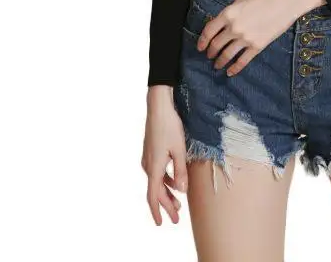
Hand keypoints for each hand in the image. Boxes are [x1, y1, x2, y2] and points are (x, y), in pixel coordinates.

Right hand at [141, 98, 187, 225]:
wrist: (158, 107)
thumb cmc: (170, 126)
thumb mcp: (179, 149)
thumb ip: (180, 171)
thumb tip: (181, 191)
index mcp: (154, 167)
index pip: (153, 196)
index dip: (158, 211)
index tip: (162, 224)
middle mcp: (148, 165)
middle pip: (156, 191)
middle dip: (166, 205)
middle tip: (177, 218)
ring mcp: (148, 158)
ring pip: (156, 182)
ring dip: (167, 193)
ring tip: (178, 203)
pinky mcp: (151, 152)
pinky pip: (157, 172)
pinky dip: (165, 180)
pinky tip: (175, 182)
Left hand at [197, 0, 297, 75]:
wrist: (284, 3)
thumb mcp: (242, 0)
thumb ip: (230, 12)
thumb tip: (222, 22)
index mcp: (228, 14)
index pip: (209, 31)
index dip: (202, 41)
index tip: (200, 47)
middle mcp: (234, 28)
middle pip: (216, 44)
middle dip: (211, 52)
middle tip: (209, 56)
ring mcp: (245, 38)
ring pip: (227, 55)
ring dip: (220, 62)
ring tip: (217, 65)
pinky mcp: (257, 46)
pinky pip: (242, 61)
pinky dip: (234, 68)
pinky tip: (230, 72)